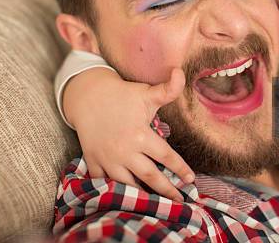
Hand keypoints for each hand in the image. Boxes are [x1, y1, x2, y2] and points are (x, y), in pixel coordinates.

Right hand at [63, 67, 193, 201]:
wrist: (87, 96)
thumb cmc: (122, 95)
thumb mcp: (146, 92)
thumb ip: (168, 89)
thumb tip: (181, 72)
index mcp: (141, 135)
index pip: (166, 157)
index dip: (181, 169)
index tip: (191, 179)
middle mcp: (125, 151)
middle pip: (151, 176)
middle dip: (166, 190)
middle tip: (179, 201)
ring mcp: (108, 158)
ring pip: (128, 184)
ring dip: (142, 195)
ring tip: (156, 205)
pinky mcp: (94, 161)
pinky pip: (104, 183)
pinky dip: (113, 193)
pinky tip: (125, 200)